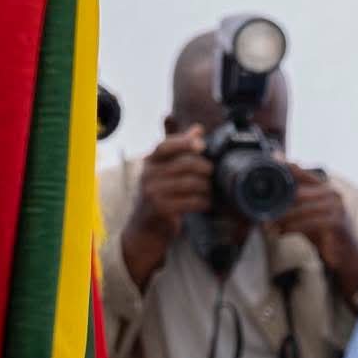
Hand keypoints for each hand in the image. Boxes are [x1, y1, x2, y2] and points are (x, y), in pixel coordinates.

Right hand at [122, 128, 210, 288]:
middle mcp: (148, 175)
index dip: (184, 142)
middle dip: (204, 168)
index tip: (202, 145)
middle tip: (212, 174)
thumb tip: (198, 129)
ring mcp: (153, 192)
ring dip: (206, 187)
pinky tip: (205, 203)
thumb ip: (181, 149)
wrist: (145, 228)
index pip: (165, 145)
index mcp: (149, 162)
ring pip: (192, 183)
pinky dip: (204, 202)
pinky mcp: (162, 209)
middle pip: (185, 164)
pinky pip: (192, 201)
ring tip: (209, 190)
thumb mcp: (166, 170)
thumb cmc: (160, 195)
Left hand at [271, 168, 357, 296]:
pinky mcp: (336, 222)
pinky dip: (293, 227)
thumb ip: (294, 204)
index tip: (273, 161)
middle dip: (279, 202)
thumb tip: (272, 197)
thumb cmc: (325, 233)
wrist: (346, 255)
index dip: (288, 167)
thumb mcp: (308, 216)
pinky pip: (308, 222)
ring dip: (283, 218)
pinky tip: (282, 232)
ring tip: (270, 224)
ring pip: (302, 208)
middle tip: (262, 209)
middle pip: (300, 191)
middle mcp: (332, 194)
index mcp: (326, 188)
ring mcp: (336, 207)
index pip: (304, 174)